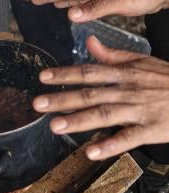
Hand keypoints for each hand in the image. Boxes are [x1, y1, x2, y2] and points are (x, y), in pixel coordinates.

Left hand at [32, 36, 168, 160]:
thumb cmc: (168, 78)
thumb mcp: (141, 60)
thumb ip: (112, 53)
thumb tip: (88, 41)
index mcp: (123, 73)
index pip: (88, 72)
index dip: (64, 74)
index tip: (42, 77)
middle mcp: (127, 90)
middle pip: (90, 94)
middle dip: (62, 99)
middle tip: (37, 104)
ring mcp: (139, 110)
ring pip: (104, 114)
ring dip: (78, 121)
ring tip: (55, 126)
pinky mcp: (152, 129)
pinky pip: (128, 138)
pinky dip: (110, 145)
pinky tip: (91, 152)